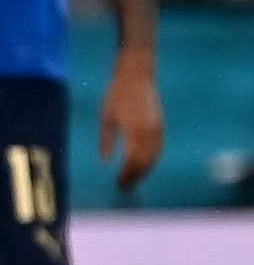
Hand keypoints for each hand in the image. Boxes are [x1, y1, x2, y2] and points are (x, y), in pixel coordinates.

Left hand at [104, 56, 163, 192]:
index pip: (132, 161)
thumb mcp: (106, 118)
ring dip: (145, 170)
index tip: (119, 184)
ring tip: (134, 180)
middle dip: (136, 176)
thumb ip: (106, 140)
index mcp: (133, 132)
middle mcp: (149, 133)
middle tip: (126, 187)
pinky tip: (144, 166)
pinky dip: (152, 160)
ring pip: (154, 157)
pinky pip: (158, 149)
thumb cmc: (116, 95)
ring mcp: (157, 130)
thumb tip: (104, 161)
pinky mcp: (161, 126)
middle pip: (145, 162)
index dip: (127, 175)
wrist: (137, 77)